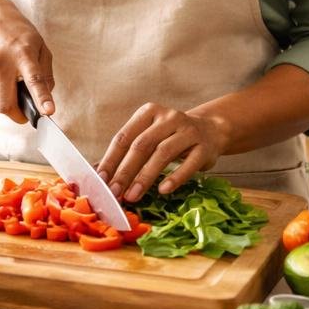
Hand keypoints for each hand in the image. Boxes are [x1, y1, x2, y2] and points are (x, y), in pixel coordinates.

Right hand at [0, 0, 53, 123]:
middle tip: (25, 112)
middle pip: (6, 104)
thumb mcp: (40, 45)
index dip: (41, 98)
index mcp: (23, 54)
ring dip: (5, 101)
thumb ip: (46, 73)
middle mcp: (1, 61)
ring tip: (9, 83)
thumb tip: (44, 99)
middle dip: (17, 115)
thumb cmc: (17, 32)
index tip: (47, 112)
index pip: (34, 80)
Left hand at [97, 103, 227, 202]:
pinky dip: (175, 177)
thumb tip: (98, 172)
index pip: (125, 136)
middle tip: (115, 192)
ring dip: (145, 177)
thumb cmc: (171, 137)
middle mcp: (168, 117)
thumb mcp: (149, 136)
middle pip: (142, 145)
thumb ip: (126, 152)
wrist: (210, 130)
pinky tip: (163, 190)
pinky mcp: (204, 147)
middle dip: (125, 171)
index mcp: (149, 112)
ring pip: (163, 153)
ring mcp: (188, 131)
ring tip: (133, 196)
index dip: (111, 159)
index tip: (101, 179)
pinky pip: (189, 163)